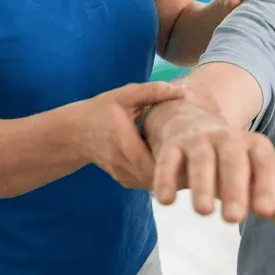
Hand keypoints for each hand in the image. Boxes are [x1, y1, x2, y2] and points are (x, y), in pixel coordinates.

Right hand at [72, 81, 187, 189]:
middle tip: (200, 160)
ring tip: (191, 164)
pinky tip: (174, 166)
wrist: (75, 132)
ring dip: (170, 176)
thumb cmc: (101, 110)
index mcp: (125, 143)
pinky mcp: (123, 179)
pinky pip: (146, 182)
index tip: (195, 152)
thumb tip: (183, 90)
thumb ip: (153, 92)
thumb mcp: (125, 95)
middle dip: (178, 171)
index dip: (177, 162)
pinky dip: (159, 177)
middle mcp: (123, 164)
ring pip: (152, 183)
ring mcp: (122, 175)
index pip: (155, 163)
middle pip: (157, 177)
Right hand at [151, 103, 274, 236]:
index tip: (266, 211)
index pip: (265, 162)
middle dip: (234, 187)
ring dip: (202, 183)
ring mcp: (199, 141)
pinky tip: (165, 200)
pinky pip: (169, 159)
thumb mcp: (255, 179)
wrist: (191, 123)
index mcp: (254, 147)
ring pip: (201, 158)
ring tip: (203, 212)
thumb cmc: (230, 162)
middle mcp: (228, 140)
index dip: (267, 185)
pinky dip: (166, 177)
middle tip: (233, 219)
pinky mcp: (172, 146)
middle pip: (233, 159)